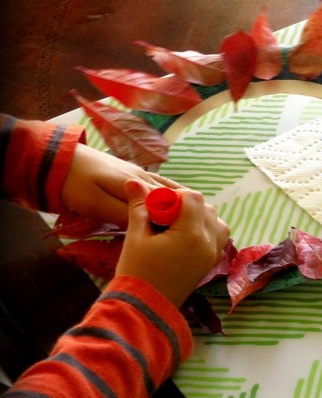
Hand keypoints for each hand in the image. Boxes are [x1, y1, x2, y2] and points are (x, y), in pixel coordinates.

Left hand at [62, 144, 180, 226]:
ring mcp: (141, 173)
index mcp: (137, 185)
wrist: (56, 157)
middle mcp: (144, 177)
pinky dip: (171, 195)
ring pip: (169, 190)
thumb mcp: (94, 203)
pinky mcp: (135, 173)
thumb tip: (147, 229)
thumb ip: (121, 215)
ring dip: (180, 206)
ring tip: (189, 225)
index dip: (174, 222)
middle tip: (187, 237)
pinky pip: (161, 185)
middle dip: (182, 215)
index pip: (166, 205)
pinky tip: (176, 207)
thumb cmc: (73, 183)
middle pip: (172, 197)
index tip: (178, 240)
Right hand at [115, 180, 229, 306]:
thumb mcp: (135, 237)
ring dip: (199, 218)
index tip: (158, 206)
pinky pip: (218, 239)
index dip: (175, 196)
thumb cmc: (137, 273)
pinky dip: (205, 233)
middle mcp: (209, 243)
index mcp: (192, 234)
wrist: (146, 309)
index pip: (194, 198)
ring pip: (217, 223)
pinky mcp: (211, 264)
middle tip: (164, 217)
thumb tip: (134, 182)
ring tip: (175, 227)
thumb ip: (139, 207)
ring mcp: (213, 255)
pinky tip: (182, 239)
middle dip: (187, 206)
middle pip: (208, 208)